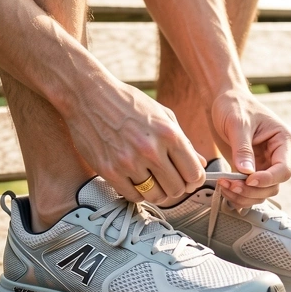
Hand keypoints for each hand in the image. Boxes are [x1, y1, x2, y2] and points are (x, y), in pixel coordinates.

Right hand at [62, 77, 205, 204]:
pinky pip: (133, 196)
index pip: (194, 173)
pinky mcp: (109, 171)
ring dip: (156, 192)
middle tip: (167, 179)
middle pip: (177, 189)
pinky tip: (134, 180)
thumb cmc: (127, 102)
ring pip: (156, 196)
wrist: (89, 95)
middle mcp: (150, 150)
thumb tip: (201, 163)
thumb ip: (183, 141)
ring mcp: (129, 162)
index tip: (187, 178)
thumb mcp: (162, 115)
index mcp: (169, 134)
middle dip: (175, 187)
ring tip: (151, 180)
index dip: (194, 180)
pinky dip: (137, 192)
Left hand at [209, 89, 290, 208]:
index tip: (249, 180)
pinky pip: (249, 188)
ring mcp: (263, 163)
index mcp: (283, 140)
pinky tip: (224, 187)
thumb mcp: (238, 124)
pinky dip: (238, 193)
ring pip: (261, 191)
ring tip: (224, 186)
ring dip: (244, 194)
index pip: (283, 169)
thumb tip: (247, 172)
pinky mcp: (250, 168)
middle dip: (252, 190)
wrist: (222, 100)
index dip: (268, 179)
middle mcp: (276, 154)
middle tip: (231, 184)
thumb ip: (242, 148)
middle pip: (273, 185)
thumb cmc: (234, 104)